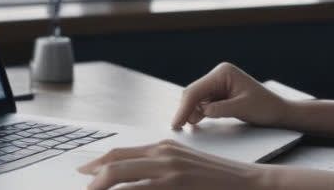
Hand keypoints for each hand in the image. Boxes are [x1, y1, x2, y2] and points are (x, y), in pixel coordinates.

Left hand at [78, 139, 264, 188]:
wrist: (250, 183)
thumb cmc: (218, 181)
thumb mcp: (185, 168)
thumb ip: (160, 169)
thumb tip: (135, 181)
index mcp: (164, 148)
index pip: (120, 154)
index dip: (96, 165)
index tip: (84, 175)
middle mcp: (163, 154)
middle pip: (114, 164)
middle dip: (92, 180)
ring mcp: (169, 169)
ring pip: (120, 177)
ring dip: (101, 189)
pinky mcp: (176, 184)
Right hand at [171, 62, 290, 129]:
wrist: (278, 111)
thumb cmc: (265, 107)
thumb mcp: (243, 108)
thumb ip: (221, 109)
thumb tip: (201, 111)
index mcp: (223, 73)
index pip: (197, 90)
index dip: (184, 107)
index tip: (177, 123)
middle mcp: (218, 75)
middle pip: (193, 92)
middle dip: (185, 109)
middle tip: (176, 127)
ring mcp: (218, 84)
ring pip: (196, 98)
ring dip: (191, 111)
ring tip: (187, 126)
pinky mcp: (219, 94)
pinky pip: (203, 103)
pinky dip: (198, 112)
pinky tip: (194, 121)